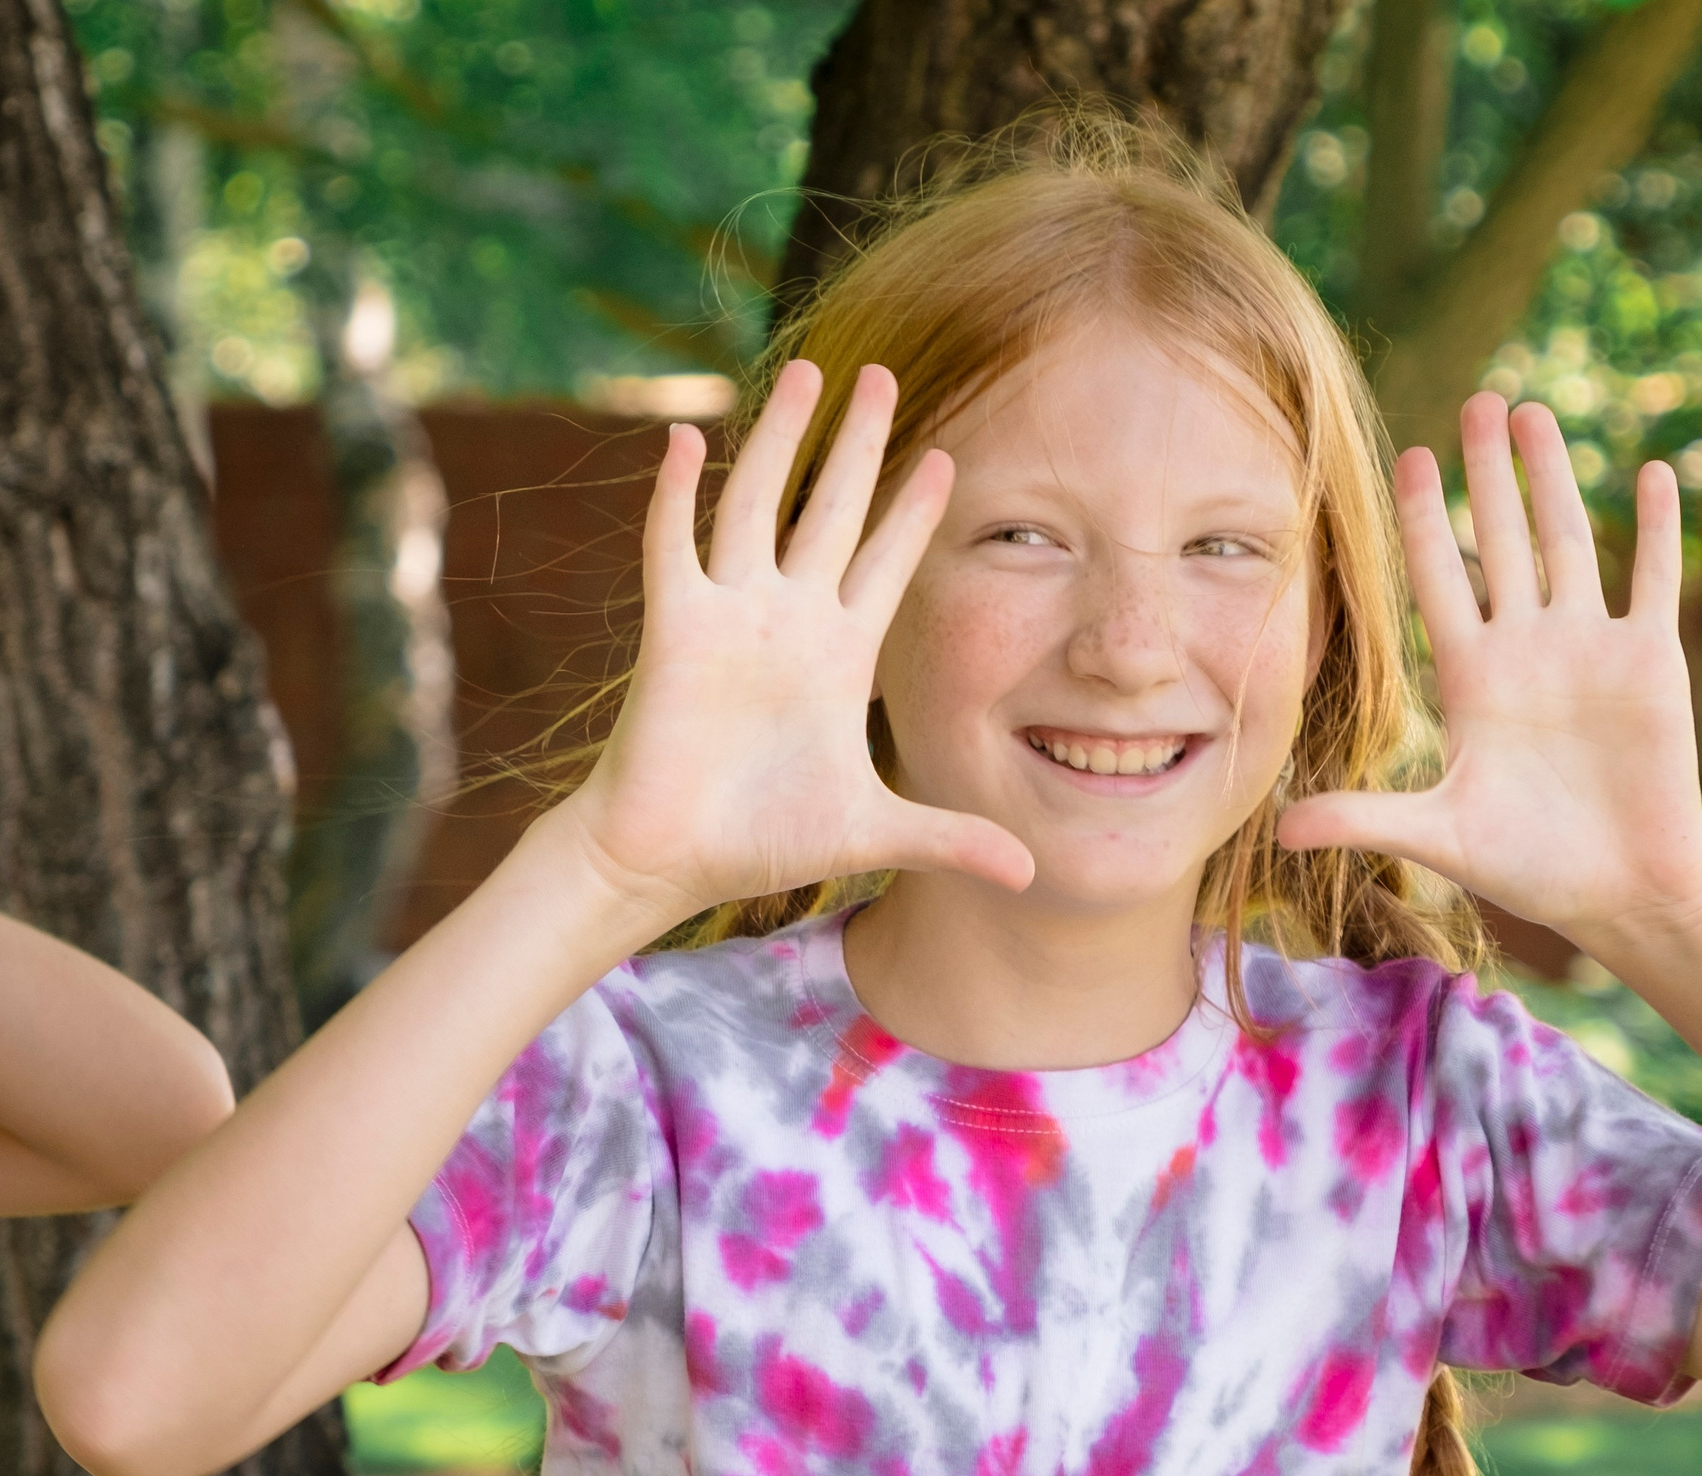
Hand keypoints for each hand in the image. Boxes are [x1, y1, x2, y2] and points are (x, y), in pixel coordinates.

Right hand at [558, 360, 1034, 922]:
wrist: (671, 860)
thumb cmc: (760, 839)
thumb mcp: (873, 831)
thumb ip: (949, 838)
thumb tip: (1030, 876)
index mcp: (839, 653)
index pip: (886, 561)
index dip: (914, 512)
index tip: (947, 457)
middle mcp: (788, 619)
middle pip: (830, 509)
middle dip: (859, 445)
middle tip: (884, 375)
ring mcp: (730, 615)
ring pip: (758, 504)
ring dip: (779, 440)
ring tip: (803, 373)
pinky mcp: (676, 628)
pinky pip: (674, 545)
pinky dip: (673, 494)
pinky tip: (682, 438)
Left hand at [1278, 394, 1701, 944]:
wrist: (1621, 887)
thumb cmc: (1530, 864)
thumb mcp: (1440, 838)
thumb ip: (1366, 820)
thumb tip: (1275, 831)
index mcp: (1471, 678)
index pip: (1438, 580)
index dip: (1422, 520)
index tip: (1407, 456)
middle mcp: (1526, 648)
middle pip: (1501, 540)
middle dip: (1487, 473)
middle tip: (1477, 398)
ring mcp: (1589, 648)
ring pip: (1569, 543)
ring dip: (1554, 480)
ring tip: (1536, 413)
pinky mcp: (1651, 662)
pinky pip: (1653, 581)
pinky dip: (1657, 529)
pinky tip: (1656, 472)